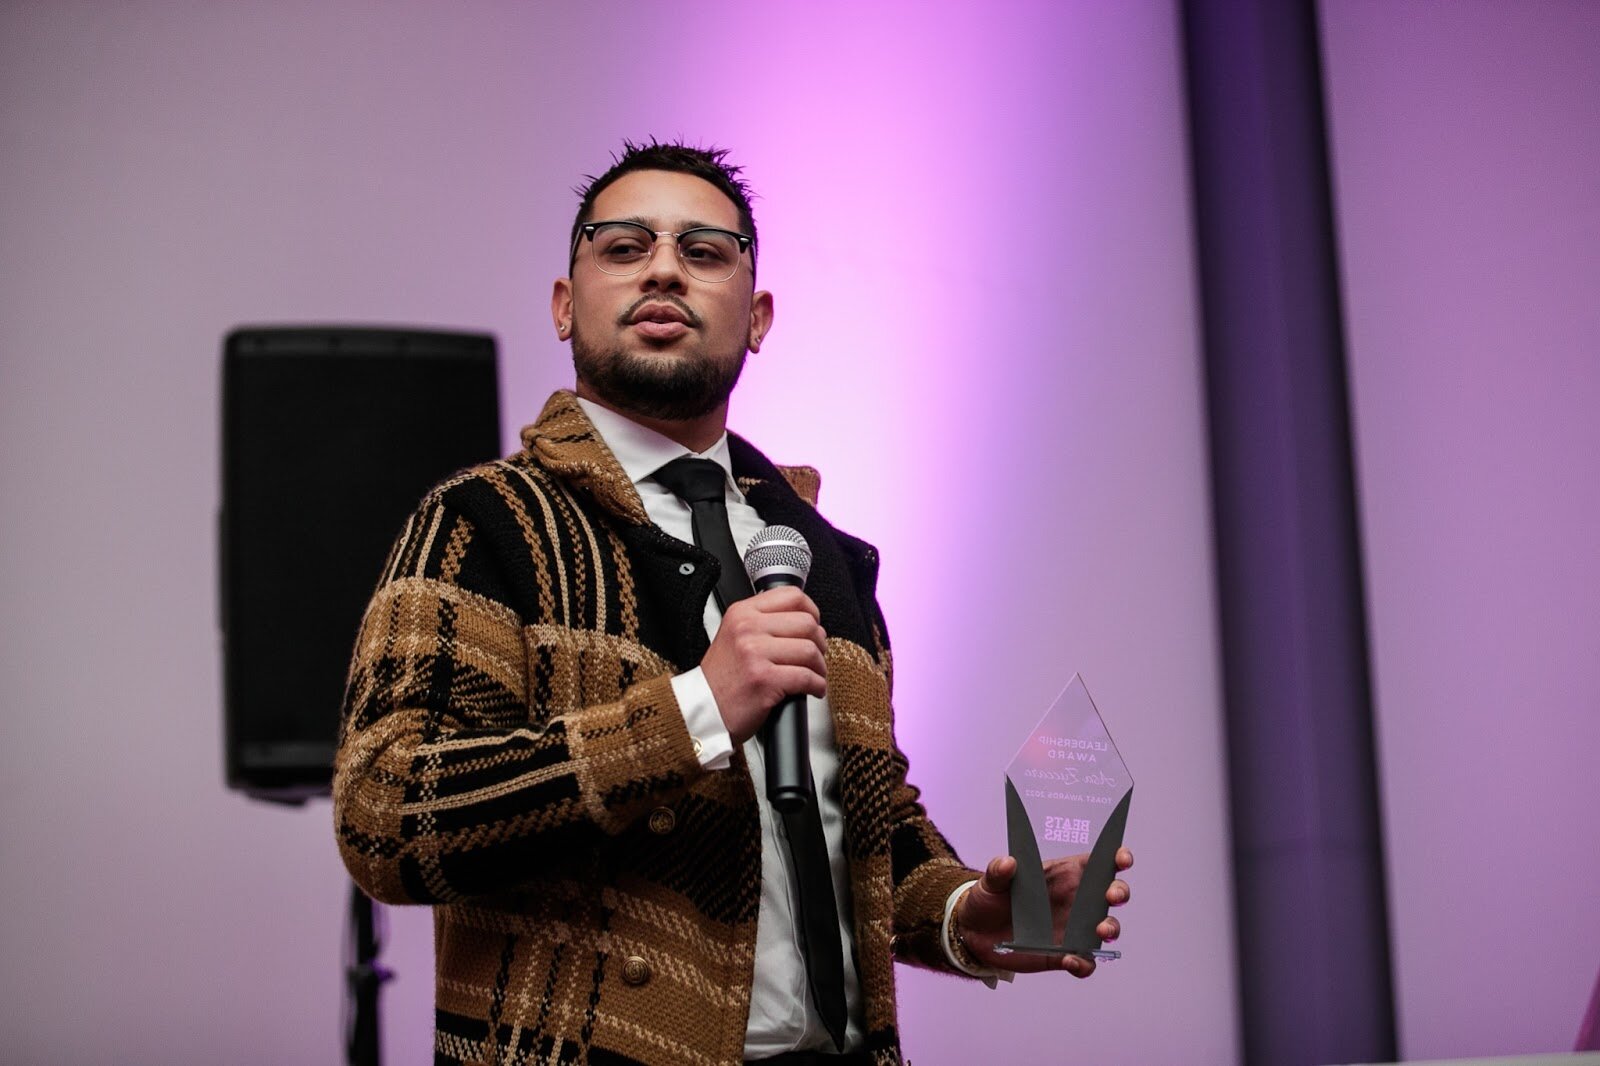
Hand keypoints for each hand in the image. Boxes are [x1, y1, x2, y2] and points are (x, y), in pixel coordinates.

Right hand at [700, 587, 827, 743]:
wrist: (705, 710)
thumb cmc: (722, 679)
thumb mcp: (734, 636)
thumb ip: (762, 622)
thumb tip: (804, 620)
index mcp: (742, 613)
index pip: (792, 596)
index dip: (812, 611)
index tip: (814, 625)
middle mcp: (748, 628)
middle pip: (807, 623)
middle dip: (819, 643)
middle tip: (816, 656)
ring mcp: (755, 653)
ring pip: (810, 650)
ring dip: (820, 667)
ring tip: (815, 675)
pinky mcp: (765, 679)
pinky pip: (807, 677)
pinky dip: (817, 685)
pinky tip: (813, 689)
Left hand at [955, 847, 1132, 977]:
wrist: (975, 933)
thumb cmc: (988, 899)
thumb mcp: (989, 882)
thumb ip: (998, 871)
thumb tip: (1008, 863)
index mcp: (1063, 875)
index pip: (1097, 862)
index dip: (1116, 858)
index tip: (1122, 859)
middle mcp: (1075, 900)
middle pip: (1110, 893)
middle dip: (1119, 892)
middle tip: (1111, 896)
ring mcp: (1073, 928)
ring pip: (1106, 927)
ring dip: (1110, 928)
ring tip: (1100, 930)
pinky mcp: (1063, 954)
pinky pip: (1085, 961)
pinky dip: (1084, 963)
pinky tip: (1072, 960)